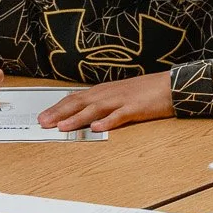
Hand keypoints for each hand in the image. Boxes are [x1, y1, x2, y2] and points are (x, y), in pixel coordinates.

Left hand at [35, 71, 174, 132]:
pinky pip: (120, 116)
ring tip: (62, 126)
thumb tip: (85, 114)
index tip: (43, 116)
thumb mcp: (119, 95)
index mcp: (103, 92)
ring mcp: (121, 100)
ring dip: (77, 118)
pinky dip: (108, 121)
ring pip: (95, 109)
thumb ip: (102, 104)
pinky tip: (98, 128)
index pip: (75, 98)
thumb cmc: (145, 92)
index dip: (57, 107)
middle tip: (43, 122)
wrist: (170, 85)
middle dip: (59, 113)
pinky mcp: (136, 108)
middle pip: (80, 103)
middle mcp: (108, 94)